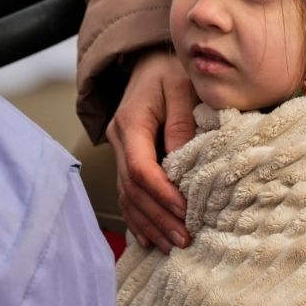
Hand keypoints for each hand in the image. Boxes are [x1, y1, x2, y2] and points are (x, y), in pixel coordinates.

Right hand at [106, 48, 198, 252]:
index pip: (141, 168)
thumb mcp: (182, 86)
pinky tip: (150, 239)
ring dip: (150, 224)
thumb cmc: (172, 69)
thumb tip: (183, 161)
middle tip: (184, 240)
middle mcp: (120, 140)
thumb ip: (183, 122)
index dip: (162, 195)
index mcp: (131, 122)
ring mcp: (120, 150)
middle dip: (158, 217)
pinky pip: (128, 193)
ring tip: (172, 245)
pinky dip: (139, 218)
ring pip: (128, 196)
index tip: (185, 212)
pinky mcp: (127, 157)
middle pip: (133, 189)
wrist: (151, 59)